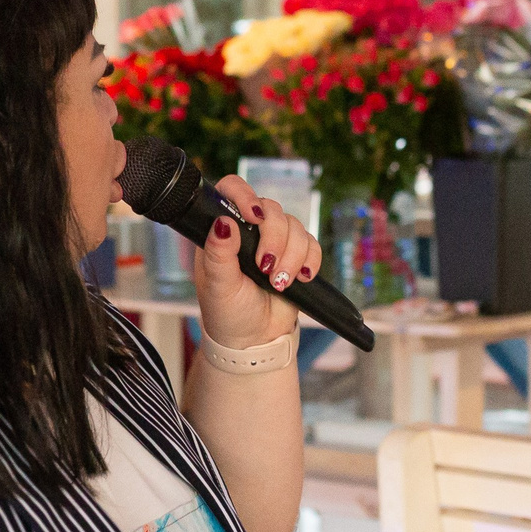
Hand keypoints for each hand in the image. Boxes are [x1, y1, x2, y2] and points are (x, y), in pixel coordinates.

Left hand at [192, 175, 322, 349]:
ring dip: (291, 256)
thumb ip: (219, 254)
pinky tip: (300, 279)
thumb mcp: (218, 286)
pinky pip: (312, 244)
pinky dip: (310, 261)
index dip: (245, 196)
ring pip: (294, 226)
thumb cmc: (227, 313)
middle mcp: (248, 230)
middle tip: (266, 269)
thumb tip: (223, 223)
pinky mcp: (296, 255)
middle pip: (271, 209)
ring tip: (279, 283)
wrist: (254, 340)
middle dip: (274, 240)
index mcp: (222, 231)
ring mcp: (274, 241)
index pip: (232, 191)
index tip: (254, 217)